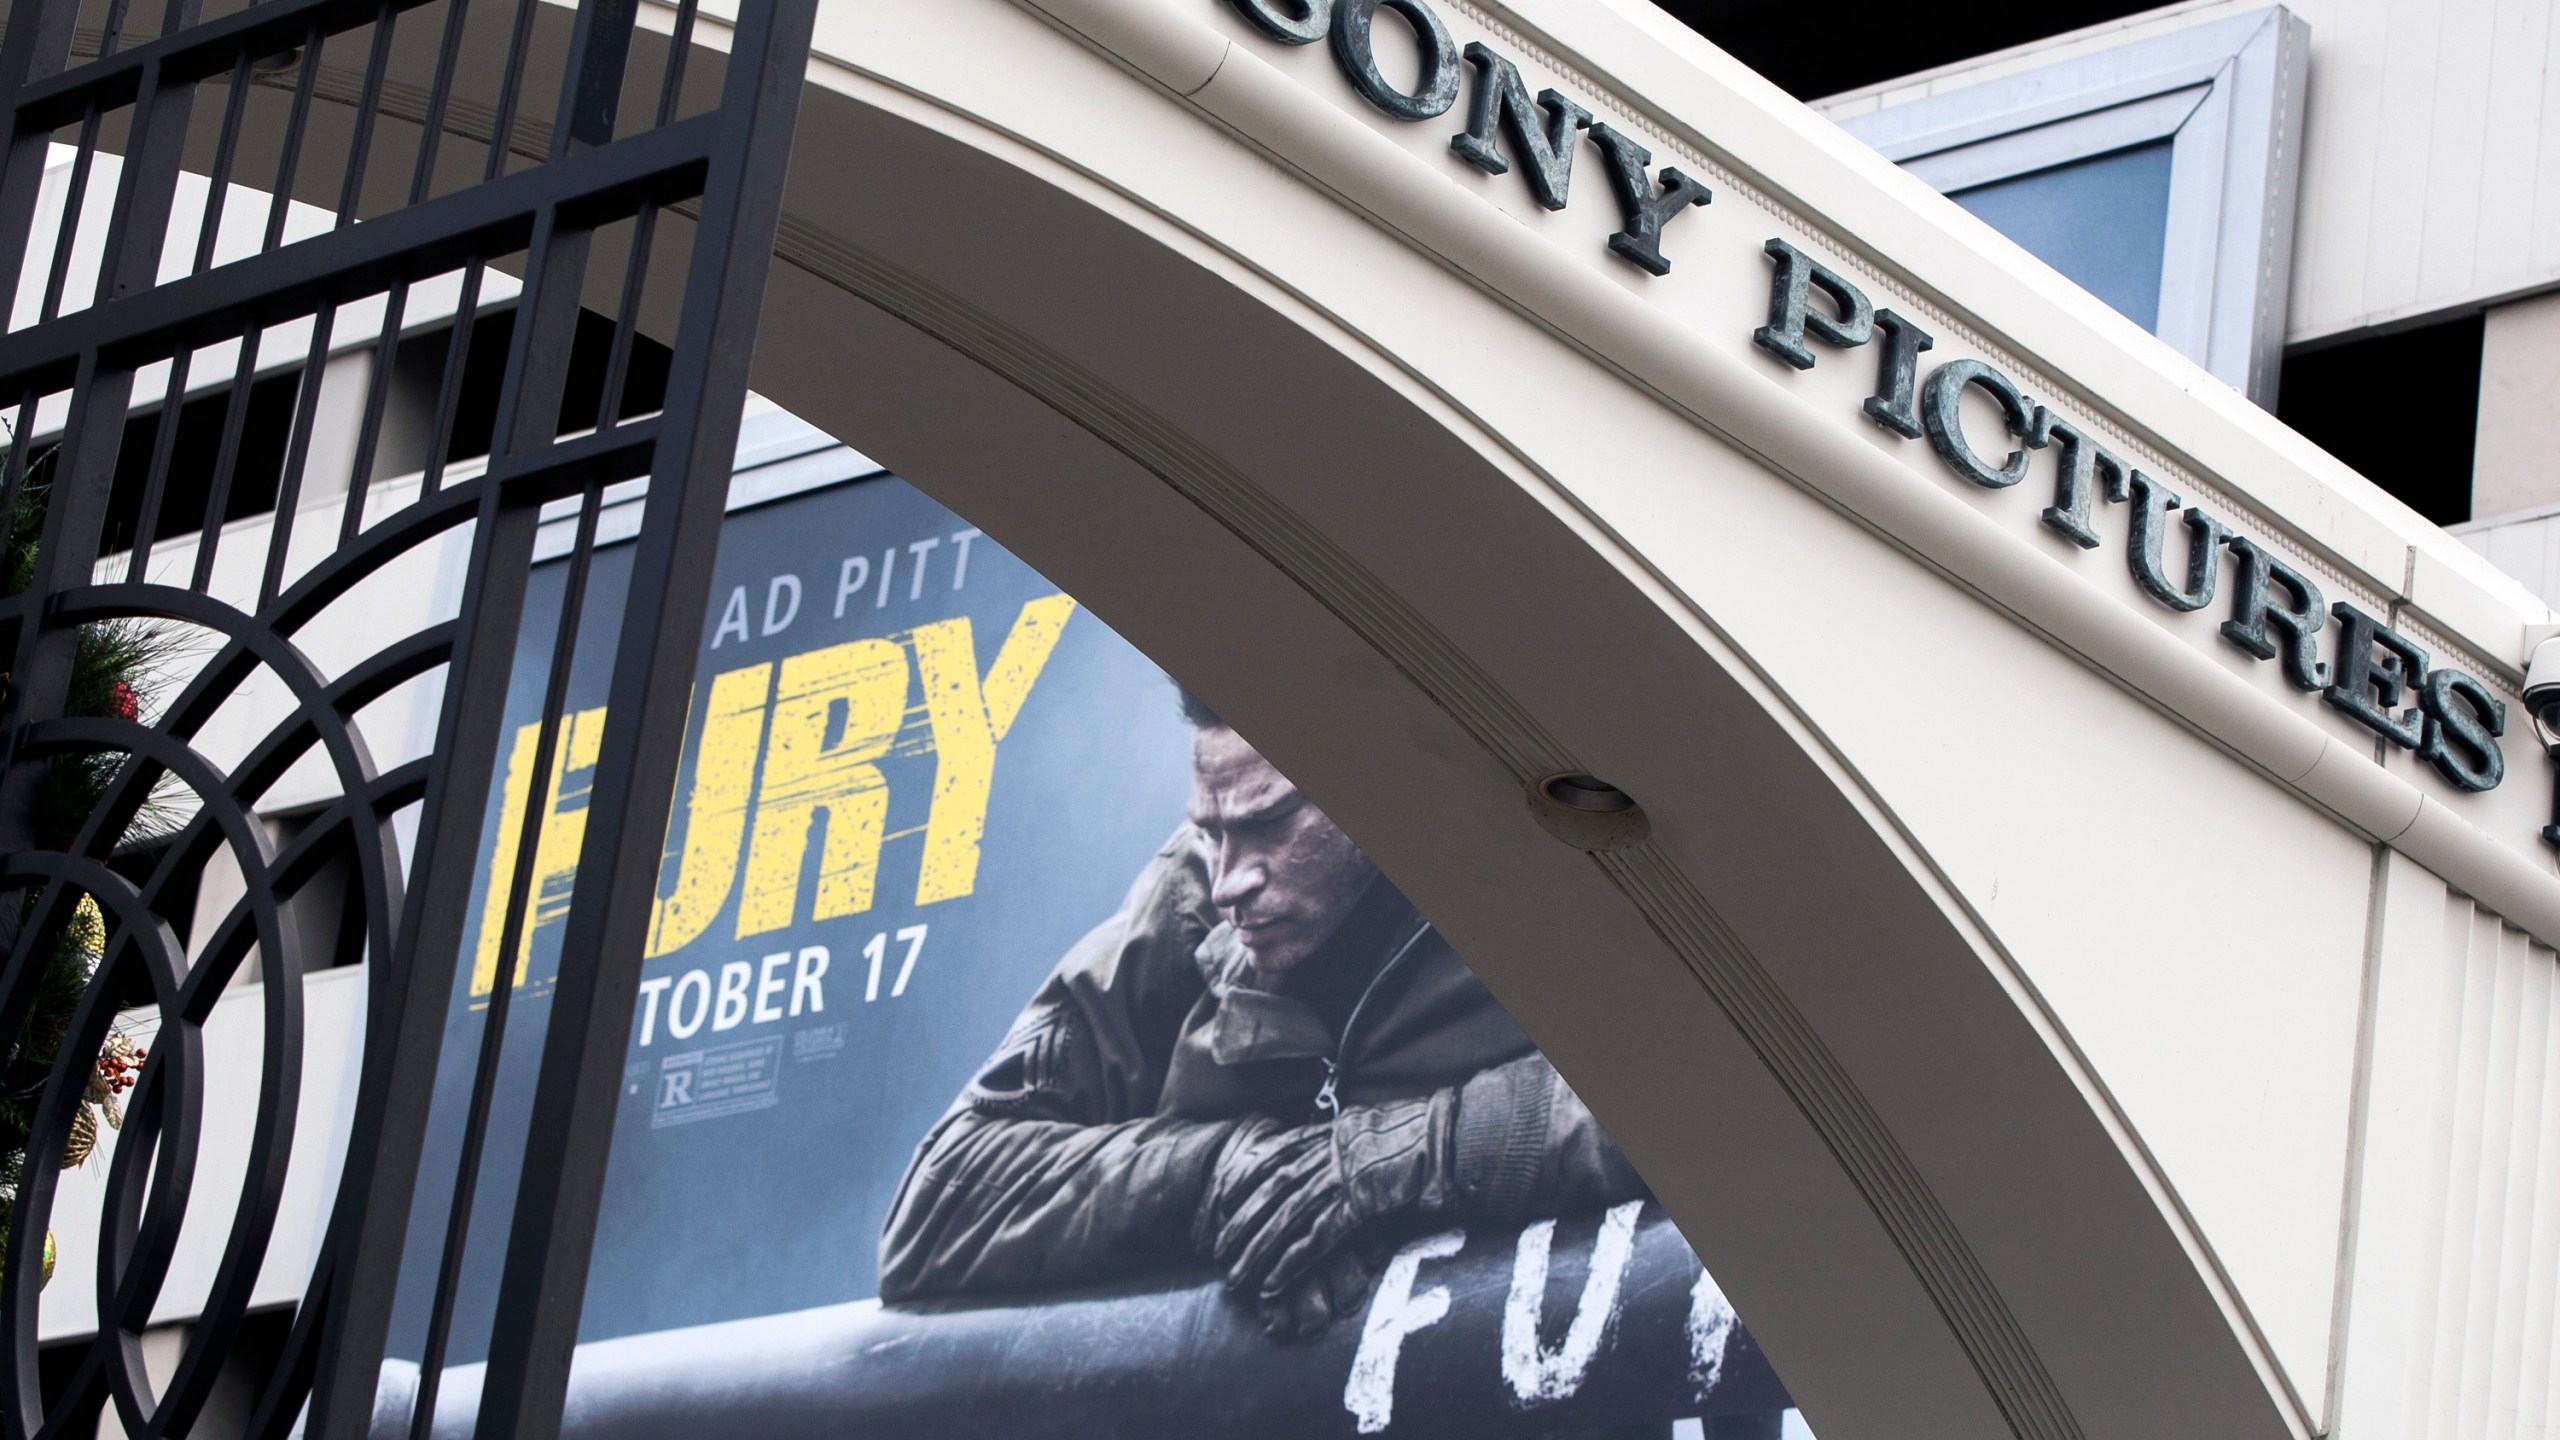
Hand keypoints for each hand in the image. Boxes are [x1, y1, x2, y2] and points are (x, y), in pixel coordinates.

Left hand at [1199, 1092, 1456, 1335]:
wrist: (1452, 1135)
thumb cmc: (1424, 1134)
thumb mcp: (1376, 1127)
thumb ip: (1351, 1141)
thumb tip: (1338, 1147)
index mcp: (1331, 1134)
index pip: (1276, 1155)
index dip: (1246, 1177)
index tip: (1224, 1196)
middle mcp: (1329, 1154)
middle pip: (1272, 1190)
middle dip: (1241, 1221)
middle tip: (1216, 1247)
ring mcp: (1343, 1178)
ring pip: (1287, 1217)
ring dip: (1257, 1250)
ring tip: (1235, 1276)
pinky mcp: (1360, 1203)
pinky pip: (1318, 1238)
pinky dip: (1292, 1262)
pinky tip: (1273, 1282)